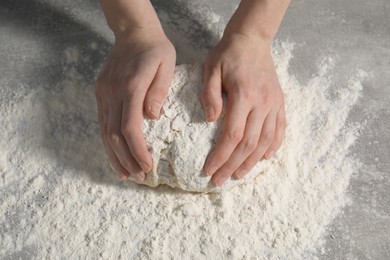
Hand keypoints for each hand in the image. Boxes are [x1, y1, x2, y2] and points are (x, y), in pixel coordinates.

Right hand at [96, 28, 175, 180]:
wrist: (133, 32)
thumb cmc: (155, 49)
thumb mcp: (166, 65)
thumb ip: (159, 91)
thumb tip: (152, 117)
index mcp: (131, 87)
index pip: (130, 127)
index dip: (137, 150)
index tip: (148, 166)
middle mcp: (113, 93)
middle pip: (114, 135)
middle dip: (127, 159)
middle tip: (139, 177)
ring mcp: (104, 94)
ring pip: (105, 132)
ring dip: (115, 156)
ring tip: (126, 174)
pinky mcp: (101, 93)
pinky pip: (103, 123)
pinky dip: (108, 143)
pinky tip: (115, 155)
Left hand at [201, 33, 285, 185]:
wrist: (252, 40)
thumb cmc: (228, 54)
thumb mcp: (211, 69)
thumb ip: (209, 94)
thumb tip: (211, 120)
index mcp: (244, 95)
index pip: (232, 135)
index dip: (220, 156)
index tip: (209, 170)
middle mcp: (262, 103)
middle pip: (249, 144)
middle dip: (232, 165)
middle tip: (219, 180)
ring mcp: (274, 104)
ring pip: (265, 141)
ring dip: (252, 162)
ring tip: (239, 175)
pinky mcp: (280, 103)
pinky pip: (280, 130)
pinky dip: (273, 147)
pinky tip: (264, 159)